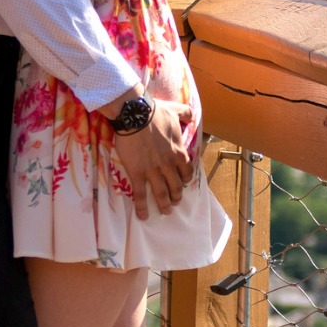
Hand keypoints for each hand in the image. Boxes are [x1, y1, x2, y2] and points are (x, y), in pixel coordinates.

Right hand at [114, 101, 194, 220]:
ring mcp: (153, 171)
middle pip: (176, 186)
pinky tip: (143, 216)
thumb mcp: (175, 110)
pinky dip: (142, 207)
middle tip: (175, 202)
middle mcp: (168, 165)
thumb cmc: (154, 112)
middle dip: (177, 196)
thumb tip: (192, 114)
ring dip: (164, 204)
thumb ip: (185, 113)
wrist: (135, 115)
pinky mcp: (137, 173)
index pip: (186, 171)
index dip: (185, 179)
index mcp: (178, 152)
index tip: (183, 183)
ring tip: (165, 212)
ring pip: (161, 193)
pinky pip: (140, 194)